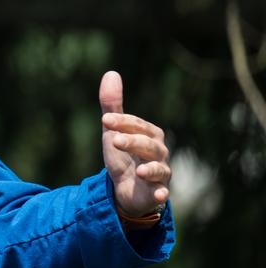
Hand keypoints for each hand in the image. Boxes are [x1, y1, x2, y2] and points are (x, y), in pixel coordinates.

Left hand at [99, 71, 170, 216]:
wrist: (126, 187)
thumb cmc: (123, 155)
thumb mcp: (113, 131)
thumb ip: (112, 106)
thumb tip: (111, 73)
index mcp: (150, 134)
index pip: (138, 125)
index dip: (123, 122)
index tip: (105, 120)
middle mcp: (159, 152)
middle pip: (149, 145)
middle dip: (133, 142)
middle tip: (114, 140)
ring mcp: (160, 173)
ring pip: (159, 169)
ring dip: (150, 169)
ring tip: (138, 171)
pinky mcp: (157, 192)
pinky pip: (163, 193)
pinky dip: (162, 193)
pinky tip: (159, 194)